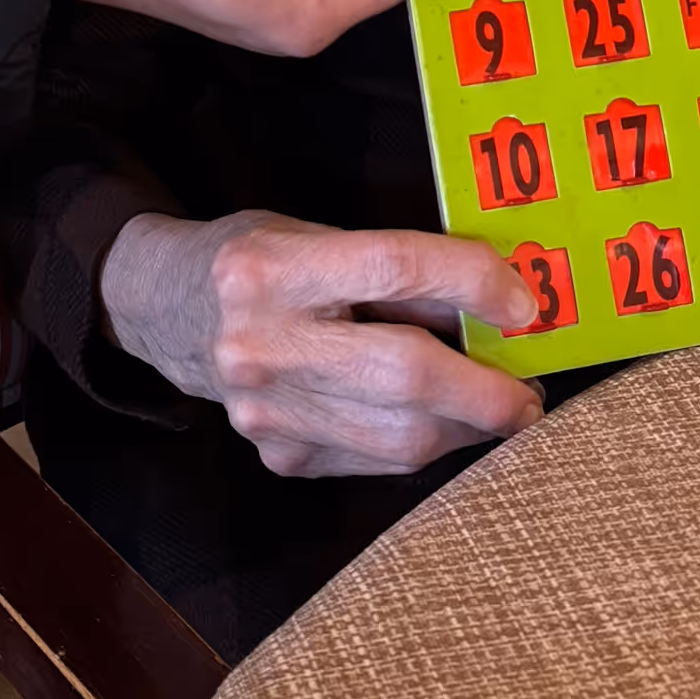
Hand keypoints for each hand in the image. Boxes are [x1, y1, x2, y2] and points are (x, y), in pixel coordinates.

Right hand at [99, 208, 542, 477]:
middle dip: (486, 387)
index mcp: (270, 268)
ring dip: (468, 427)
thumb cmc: (262, 263)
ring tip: (502, 409)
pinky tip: (444, 423)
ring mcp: (264, 411)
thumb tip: (502, 304)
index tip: (525, 303)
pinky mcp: (278, 455)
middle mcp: (259, 342)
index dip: (471, 282)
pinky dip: (425, 442)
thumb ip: (400, 272)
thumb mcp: (318, 238)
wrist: (170, 312)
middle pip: (404, 372)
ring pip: (399, 436)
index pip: (392, 267)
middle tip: (530, 390)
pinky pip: (377, 460)